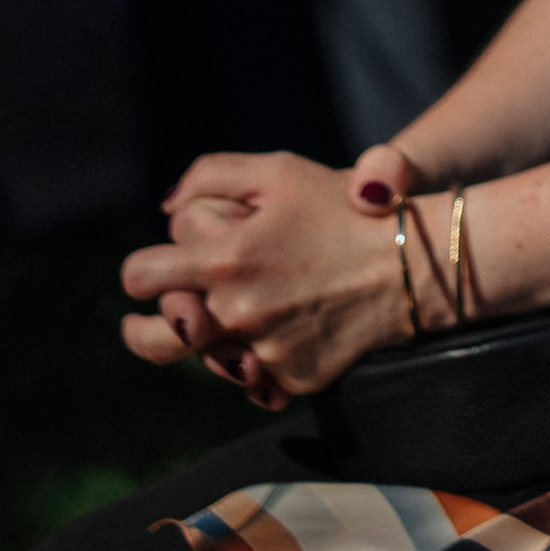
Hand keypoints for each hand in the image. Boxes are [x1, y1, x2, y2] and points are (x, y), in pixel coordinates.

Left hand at [118, 148, 427, 397]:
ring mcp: (263, 352)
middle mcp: (235, 312)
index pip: (141, 276)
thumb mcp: (280, 170)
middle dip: (144, 327)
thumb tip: (165, 207)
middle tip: (142, 322)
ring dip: (204, 344)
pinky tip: (276, 333)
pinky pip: (255, 380)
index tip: (147, 274)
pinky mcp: (292, 378)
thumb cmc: (343, 208)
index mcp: (224, 258)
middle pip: (153, 340)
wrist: (412, 263)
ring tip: (209, 327)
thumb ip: (211, 176)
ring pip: (203, 361)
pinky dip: (259, 359)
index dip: (138, 273)